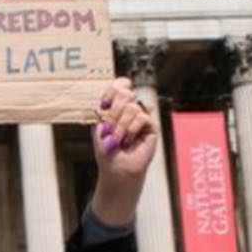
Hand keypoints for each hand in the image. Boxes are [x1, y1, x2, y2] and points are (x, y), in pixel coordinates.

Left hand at [89, 77, 159, 226]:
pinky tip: (128, 141)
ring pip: (132, 106)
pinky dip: (131, 129)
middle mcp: (130, 108)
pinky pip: (142, 117)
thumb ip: (106, 107)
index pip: (119, 84)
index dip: (112, 89)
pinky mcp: (151, 126)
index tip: (103, 103)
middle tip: (108, 128)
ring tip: (117, 139)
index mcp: (116, 105)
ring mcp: (141, 116)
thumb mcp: (100, 125)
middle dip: (113, 111)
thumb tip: (117, 89)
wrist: (116, 167)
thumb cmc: (107, 149)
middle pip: (125, 92)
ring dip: (120, 125)